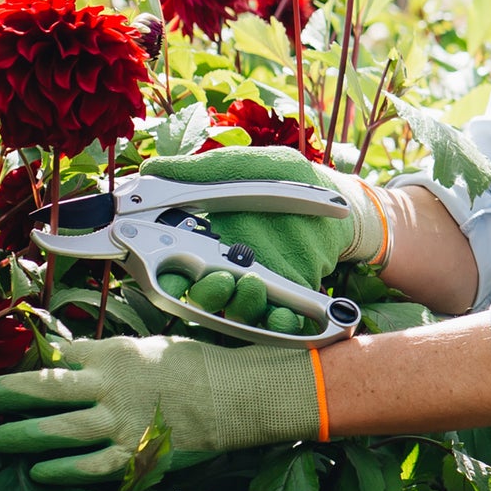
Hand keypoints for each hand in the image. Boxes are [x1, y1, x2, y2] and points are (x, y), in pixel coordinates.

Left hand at [0, 334, 321, 483]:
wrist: (234, 395)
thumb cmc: (191, 367)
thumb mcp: (143, 347)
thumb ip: (102, 355)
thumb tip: (57, 353)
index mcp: (111, 354)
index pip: (55, 353)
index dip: (23, 361)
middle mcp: (108, 386)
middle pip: (43, 388)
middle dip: (3, 394)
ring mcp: (119, 422)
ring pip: (58, 431)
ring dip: (21, 436)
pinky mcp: (134, 455)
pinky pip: (89, 467)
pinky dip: (61, 471)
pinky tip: (38, 474)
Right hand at [140, 146, 386, 324]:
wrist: (341, 199)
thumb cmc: (289, 178)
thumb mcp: (247, 167)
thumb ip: (201, 171)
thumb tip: (149, 170)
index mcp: (204, 239)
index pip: (172, 265)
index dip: (162, 273)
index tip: (164, 270)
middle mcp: (224, 268)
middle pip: (200, 296)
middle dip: (206, 293)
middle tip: (222, 278)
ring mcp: (255, 287)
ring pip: (236, 311)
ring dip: (239, 304)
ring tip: (253, 284)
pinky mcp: (286, 300)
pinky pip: (276, 320)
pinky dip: (278, 323)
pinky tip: (283, 313)